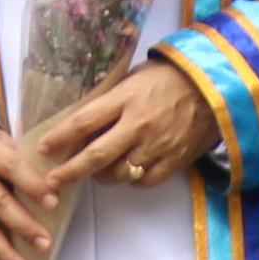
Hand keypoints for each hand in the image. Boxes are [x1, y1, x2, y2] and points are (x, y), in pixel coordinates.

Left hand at [24, 56, 220, 195]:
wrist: (215, 86)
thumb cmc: (170, 77)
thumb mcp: (134, 78)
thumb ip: (111, 100)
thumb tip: (83, 123)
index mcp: (126, 98)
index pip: (84, 121)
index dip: (60, 138)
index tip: (43, 148)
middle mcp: (138, 124)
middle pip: (96, 155)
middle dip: (70, 171)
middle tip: (52, 182)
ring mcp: (157, 145)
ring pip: (119, 173)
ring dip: (102, 176)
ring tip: (95, 173)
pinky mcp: (175, 160)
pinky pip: (145, 180)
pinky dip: (132, 180)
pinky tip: (127, 172)